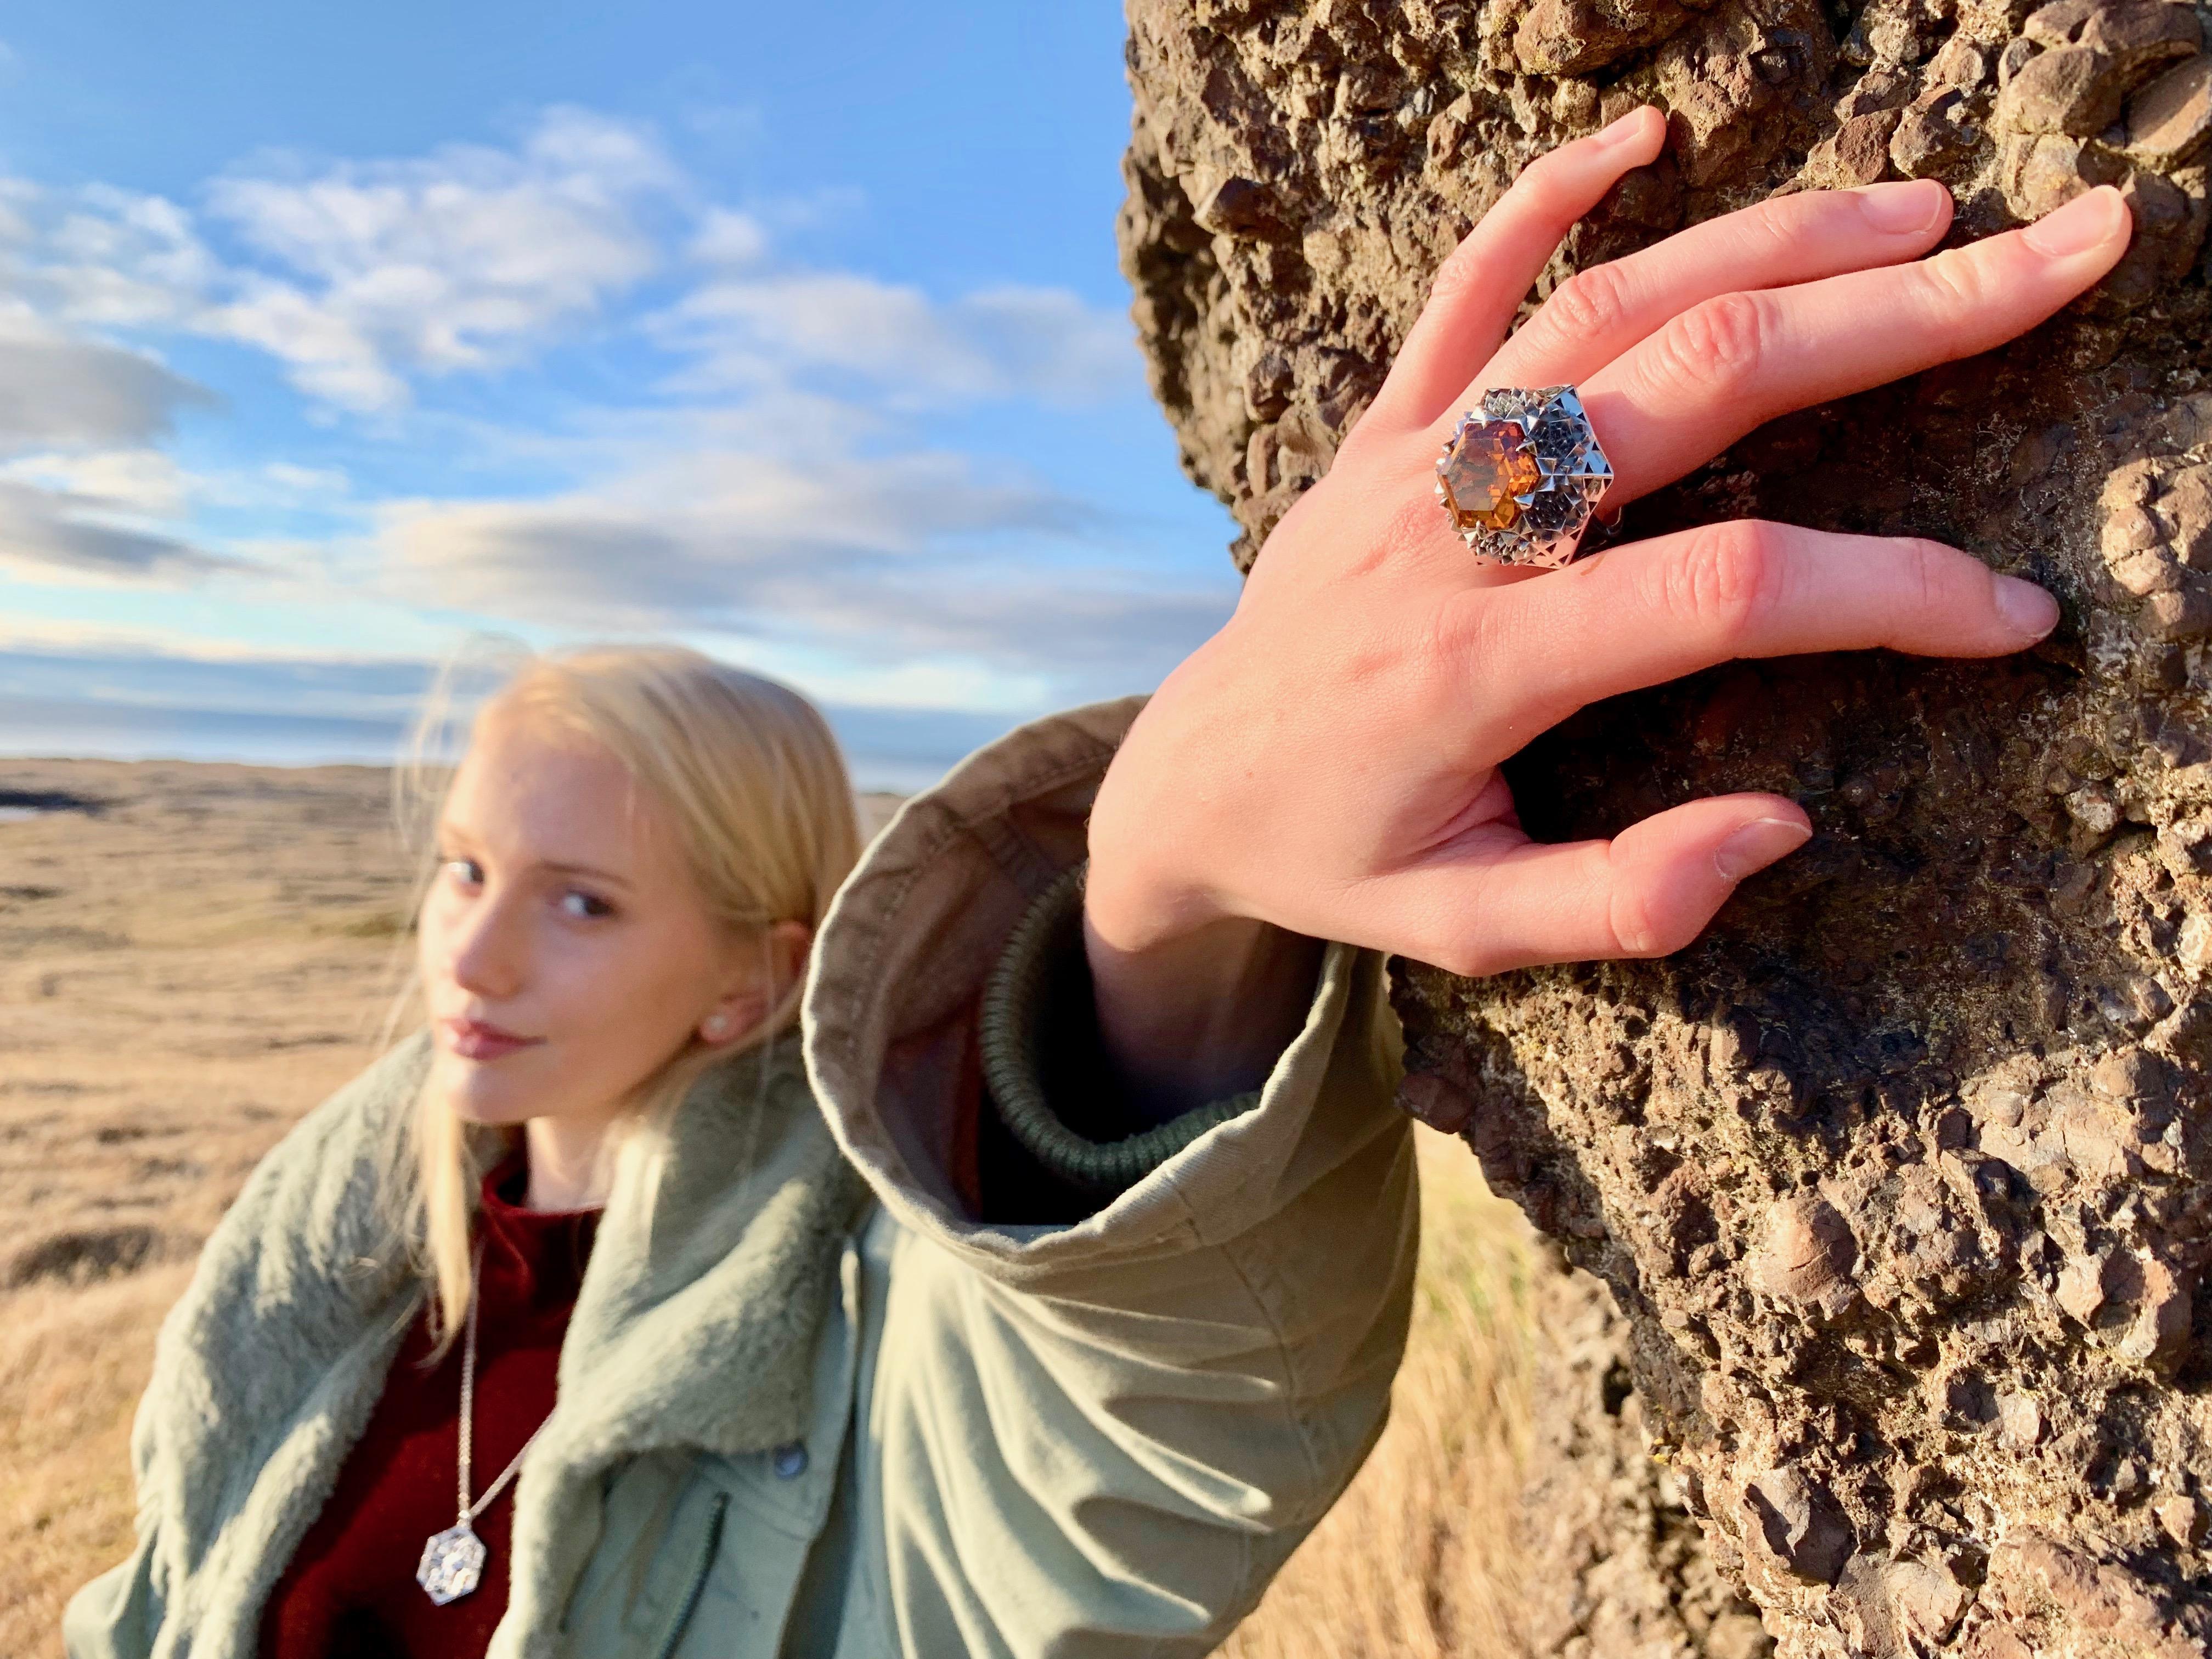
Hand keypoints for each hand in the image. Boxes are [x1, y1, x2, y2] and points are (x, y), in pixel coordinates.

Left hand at [1084, 106, 2130, 1110]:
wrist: (1181, 783)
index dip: (1881, 593)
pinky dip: (1543, 202)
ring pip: (1605, 312)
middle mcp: (1445, 534)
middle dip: (1894, 326)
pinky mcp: (1378, 433)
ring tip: (1928, 221)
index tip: (2004, 616)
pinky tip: (1646, 140)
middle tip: (2056, 268)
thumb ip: (1623, 899)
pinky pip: (1459, 291)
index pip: (1718, 590)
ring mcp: (1408, 464)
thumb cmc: (1335, 858)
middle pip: (1692, 387)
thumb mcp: (1464, 928)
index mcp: (1477, 667)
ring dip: (1772, 247)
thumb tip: (1783, 825)